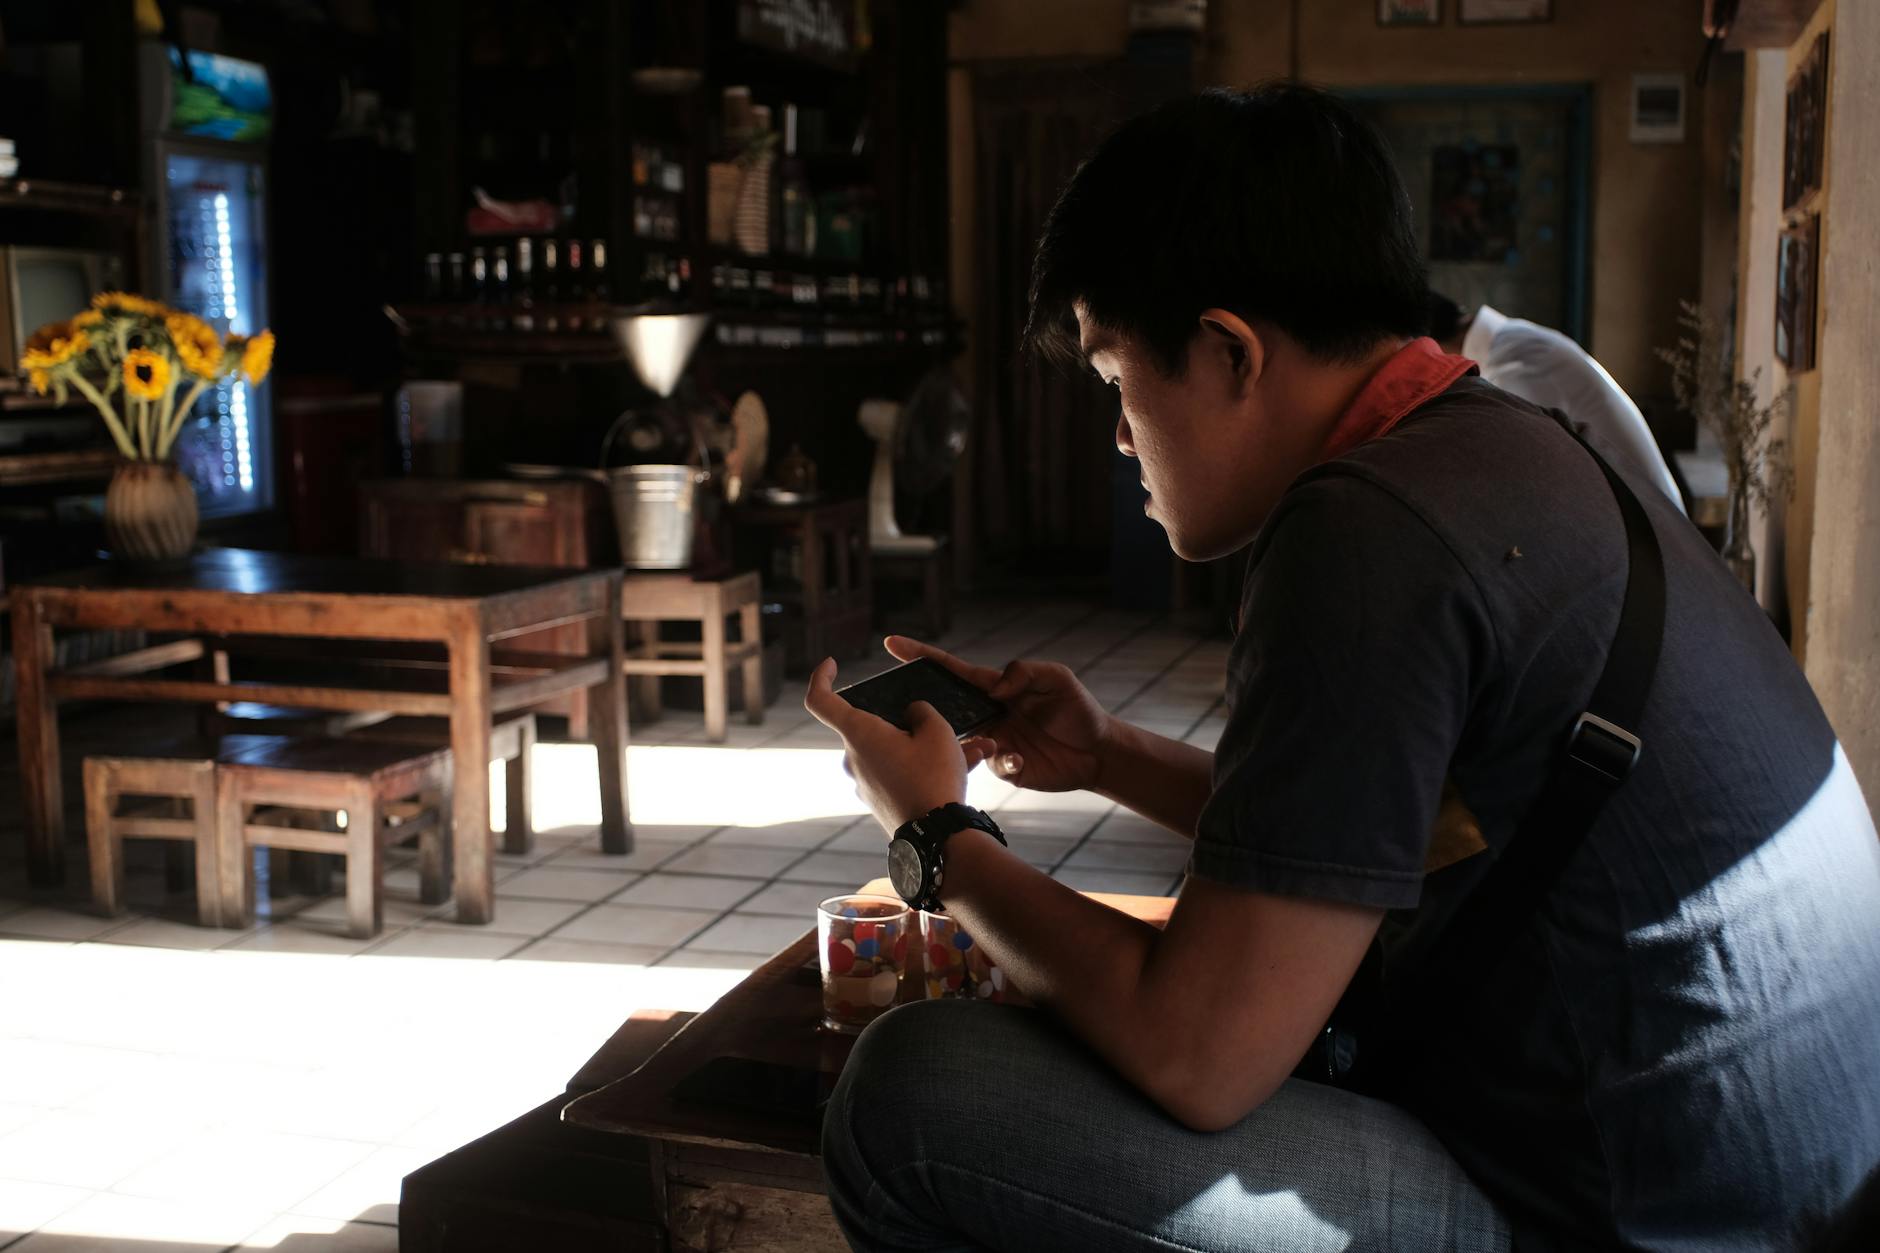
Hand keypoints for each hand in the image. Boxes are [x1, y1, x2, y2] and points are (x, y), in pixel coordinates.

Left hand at [804, 657, 968, 833]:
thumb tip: (913, 714)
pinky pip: (903, 773)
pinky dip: (927, 768)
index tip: (832, 664)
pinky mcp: (879, 801)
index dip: (822, 677)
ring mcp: (865, 783)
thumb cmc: (933, 778)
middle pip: (873, 726)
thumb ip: (921, 712)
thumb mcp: (937, 731)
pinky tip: (968, 766)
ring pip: (896, 752)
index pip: (821, 700)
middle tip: (943, 721)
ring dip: (928, 747)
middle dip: (909, 721)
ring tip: (974, 748)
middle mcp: (854, 758)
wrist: (937, 838)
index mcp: (859, 734)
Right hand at [883, 635, 1114, 794]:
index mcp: (994, 689)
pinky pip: (991, 765)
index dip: (922, 656)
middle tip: (910, 712)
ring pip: (960, 743)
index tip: (891, 643)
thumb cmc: (1078, 711)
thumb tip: (994, 687)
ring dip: (969, 742)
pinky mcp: (1004, 767)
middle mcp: (987, 715)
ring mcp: (993, 742)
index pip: (952, 670)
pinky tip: (1023, 757)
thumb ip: (1025, 672)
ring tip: (1001, 740)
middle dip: (923, 709)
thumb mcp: (1057, 679)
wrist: (1099, 753)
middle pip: (944, 708)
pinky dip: (1005, 760)